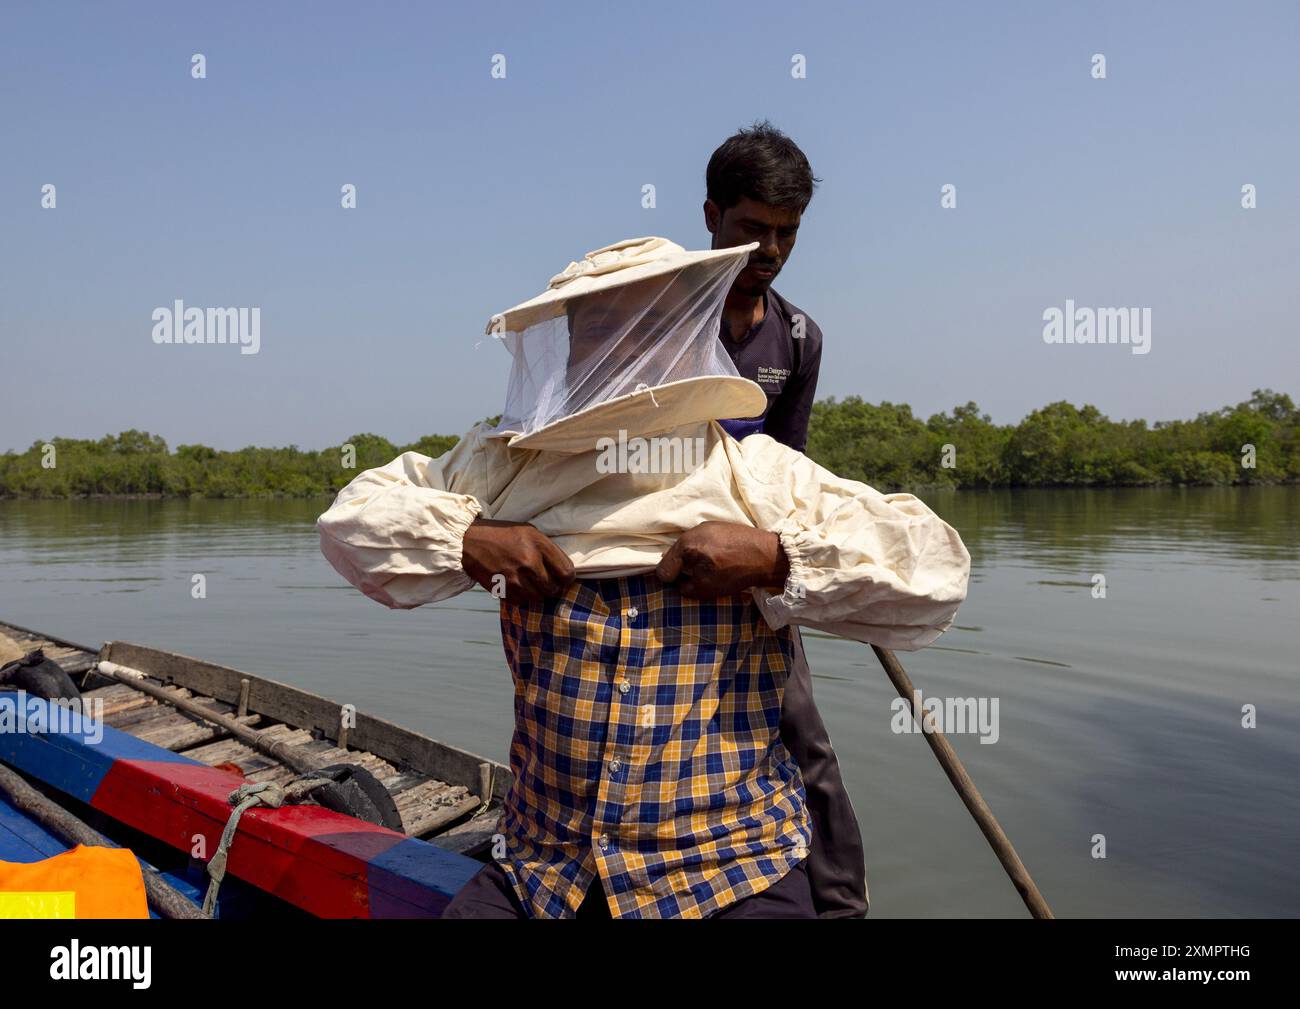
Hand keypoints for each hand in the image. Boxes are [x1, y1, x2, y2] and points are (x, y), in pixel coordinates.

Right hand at [461, 518, 575, 603]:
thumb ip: (547, 550)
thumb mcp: (529, 532)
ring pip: (538, 598)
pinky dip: (522, 597)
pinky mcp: (503, 590)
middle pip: (554, 589)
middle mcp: (529, 562)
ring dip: (537, 594)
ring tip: (530, 584)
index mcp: (539, 544)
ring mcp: (515, 578)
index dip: (568, 579)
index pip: (566, 572)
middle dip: (553, 588)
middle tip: (547, 583)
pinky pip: (521, 602)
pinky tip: (517, 586)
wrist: (470, 542)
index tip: (563, 579)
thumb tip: (564, 571)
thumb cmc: (503, 535)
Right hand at [655, 521, 788, 598]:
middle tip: (693, 579)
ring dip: (692, 558)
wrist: (767, 555)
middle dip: (680, 568)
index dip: (670, 581)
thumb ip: (684, 588)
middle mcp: (692, 531)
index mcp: (686, 546)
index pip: (664, 567)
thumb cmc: (735, 573)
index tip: (682, 586)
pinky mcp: (718, 525)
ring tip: (708, 569)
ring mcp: (706, 526)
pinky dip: (704, 550)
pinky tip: (718, 558)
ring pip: (688, 546)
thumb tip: (680, 583)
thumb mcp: (705, 588)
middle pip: (675, 554)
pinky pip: (702, 539)